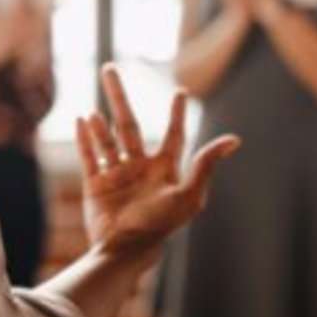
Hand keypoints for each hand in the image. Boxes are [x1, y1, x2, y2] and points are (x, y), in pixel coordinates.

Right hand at [75, 65, 239, 252]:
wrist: (126, 247)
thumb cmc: (161, 224)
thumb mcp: (189, 195)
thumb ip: (206, 165)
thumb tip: (234, 139)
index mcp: (163, 168)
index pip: (172, 134)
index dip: (175, 113)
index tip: (180, 91)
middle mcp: (139, 167)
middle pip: (127, 124)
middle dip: (119, 96)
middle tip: (110, 68)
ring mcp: (115, 174)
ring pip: (106, 138)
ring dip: (100, 123)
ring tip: (96, 111)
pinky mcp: (95, 183)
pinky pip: (88, 155)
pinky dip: (83, 138)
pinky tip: (82, 120)